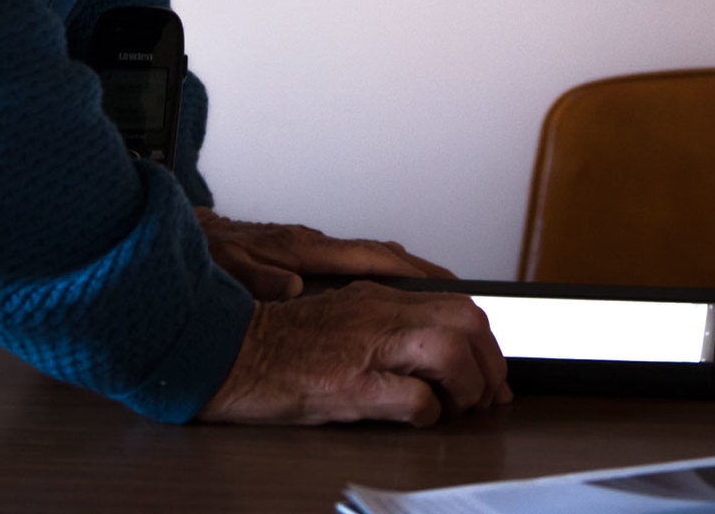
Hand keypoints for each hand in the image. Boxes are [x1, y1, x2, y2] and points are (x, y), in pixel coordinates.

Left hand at [194, 208, 454, 301]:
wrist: (173, 231)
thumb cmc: (198, 252)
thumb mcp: (224, 268)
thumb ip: (256, 277)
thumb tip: (289, 287)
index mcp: (300, 249)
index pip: (367, 257)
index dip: (408, 271)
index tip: (443, 284)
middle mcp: (309, 245)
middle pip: (379, 256)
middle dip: (420, 274)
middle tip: (457, 295)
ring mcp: (305, 249)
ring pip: (366, 260)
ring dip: (401, 275)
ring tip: (434, 297)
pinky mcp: (296, 256)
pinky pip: (350, 265)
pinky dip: (376, 277)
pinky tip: (383, 294)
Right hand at [199, 280, 508, 424]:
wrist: (225, 353)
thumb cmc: (273, 344)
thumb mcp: (336, 318)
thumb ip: (378, 322)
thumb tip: (423, 345)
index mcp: (374, 295)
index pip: (453, 301)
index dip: (482, 334)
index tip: (490, 361)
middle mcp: (375, 312)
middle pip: (464, 318)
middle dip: (489, 358)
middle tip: (489, 390)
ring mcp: (363, 347)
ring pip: (449, 349)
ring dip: (468, 383)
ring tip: (462, 405)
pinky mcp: (347, 384)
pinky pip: (411, 397)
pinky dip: (427, 413)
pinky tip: (419, 419)